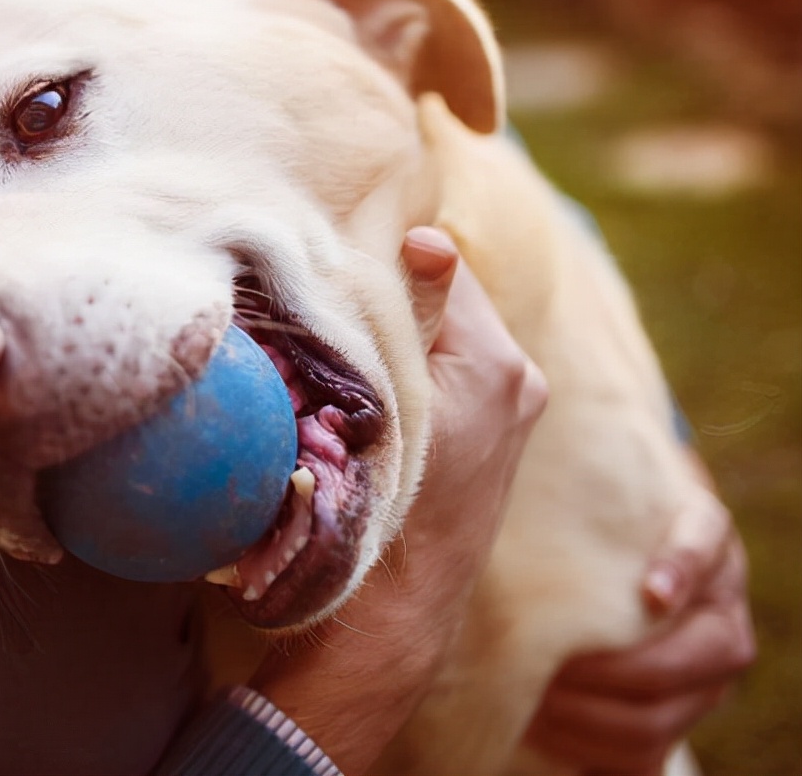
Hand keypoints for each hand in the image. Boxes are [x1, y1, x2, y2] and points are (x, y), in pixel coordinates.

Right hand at [251, 227, 547, 773]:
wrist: (394, 611)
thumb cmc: (380, 507)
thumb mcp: (390, 402)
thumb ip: (413, 317)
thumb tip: (429, 239)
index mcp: (499, 363)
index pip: (442, 264)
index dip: (386, 257)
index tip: (337, 262)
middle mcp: (517, 379)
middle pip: (445, 299)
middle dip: (392, 294)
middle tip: (332, 297)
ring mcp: (507, 408)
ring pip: (443, 334)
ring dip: (396, 331)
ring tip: (343, 343)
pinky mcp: (488, 433)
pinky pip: (447, 369)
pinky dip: (411, 364)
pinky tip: (367, 381)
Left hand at [525, 480, 755, 774]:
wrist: (615, 567)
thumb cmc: (592, 526)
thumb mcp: (594, 499)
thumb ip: (577, 488)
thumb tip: (523, 421)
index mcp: (705, 544)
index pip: (707, 545)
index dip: (685, 567)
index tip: (652, 591)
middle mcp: (719, 613)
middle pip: (701, 654)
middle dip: (624, 670)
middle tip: (556, 666)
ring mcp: (706, 673)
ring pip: (671, 714)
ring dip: (599, 715)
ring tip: (536, 696)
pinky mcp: (676, 715)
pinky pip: (647, 752)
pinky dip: (594, 748)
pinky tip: (544, 723)